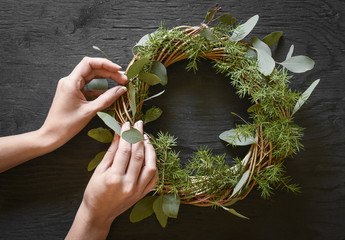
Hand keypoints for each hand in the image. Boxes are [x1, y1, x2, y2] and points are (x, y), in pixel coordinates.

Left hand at [40, 57, 127, 148]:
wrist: (52, 135)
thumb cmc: (67, 124)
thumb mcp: (90, 111)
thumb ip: (107, 99)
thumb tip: (121, 89)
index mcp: (71, 82)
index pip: (89, 63)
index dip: (105, 64)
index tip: (118, 70)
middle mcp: (70, 81)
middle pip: (92, 69)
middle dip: (109, 72)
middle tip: (124, 79)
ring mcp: (71, 87)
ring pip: (91, 77)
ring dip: (106, 79)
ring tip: (120, 83)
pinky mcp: (73, 93)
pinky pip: (89, 86)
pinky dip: (100, 88)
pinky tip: (111, 92)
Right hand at [66, 121, 156, 238]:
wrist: (99, 214)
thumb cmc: (94, 191)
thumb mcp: (99, 170)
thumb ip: (111, 151)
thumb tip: (119, 133)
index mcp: (114, 178)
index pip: (124, 151)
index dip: (127, 135)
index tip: (127, 124)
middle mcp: (128, 185)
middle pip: (138, 155)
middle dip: (139, 136)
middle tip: (138, 124)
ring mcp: (138, 191)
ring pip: (150, 165)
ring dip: (149, 149)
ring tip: (145, 137)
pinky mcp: (143, 194)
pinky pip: (153, 177)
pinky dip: (153, 163)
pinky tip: (149, 153)